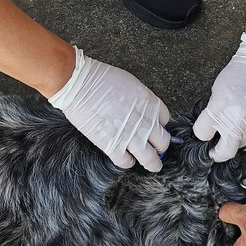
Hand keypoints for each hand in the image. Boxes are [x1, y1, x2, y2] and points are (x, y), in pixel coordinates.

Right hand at [47, 47, 170, 171]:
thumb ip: (142, 101)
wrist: (80, 86)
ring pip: (151, 160)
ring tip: (152, 165)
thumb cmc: (101, 80)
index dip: (159, 125)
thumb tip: (144, 111)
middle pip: (163, 142)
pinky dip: (127, 162)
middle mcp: (145, 122)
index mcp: (151, 104)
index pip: (166, 121)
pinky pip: (127, 163)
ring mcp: (131, 137)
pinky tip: (125, 158)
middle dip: (160, 145)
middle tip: (157, 148)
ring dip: (152, 163)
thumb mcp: (132, 84)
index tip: (155, 128)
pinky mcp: (113, 147)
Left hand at [192, 33, 245, 162]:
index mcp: (220, 106)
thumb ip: (214, 110)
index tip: (205, 132)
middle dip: (217, 153)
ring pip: (241, 145)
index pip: (202, 134)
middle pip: (223, 152)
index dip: (202, 133)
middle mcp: (237, 118)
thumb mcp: (218, 89)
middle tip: (216, 150)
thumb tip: (211, 127)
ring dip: (237, 139)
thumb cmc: (242, 71)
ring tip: (239, 124)